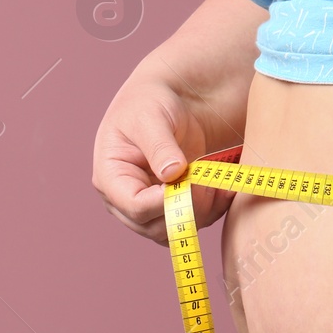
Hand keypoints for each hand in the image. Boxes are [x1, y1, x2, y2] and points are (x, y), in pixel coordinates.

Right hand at [92, 70, 238, 242]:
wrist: (167, 100)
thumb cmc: (149, 103)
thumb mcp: (150, 117)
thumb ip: (159, 145)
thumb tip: (171, 173)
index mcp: (110, 177)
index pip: (133, 205)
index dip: (162, 202)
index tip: (187, 181)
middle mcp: (124, 199)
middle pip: (154, 226)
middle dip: (186, 208)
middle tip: (206, 180)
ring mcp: (147, 207)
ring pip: (174, 232)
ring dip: (201, 212)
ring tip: (216, 181)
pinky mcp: (170, 207)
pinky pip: (190, 223)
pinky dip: (211, 211)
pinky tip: (222, 188)